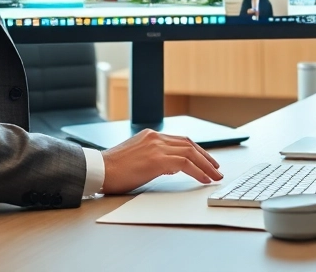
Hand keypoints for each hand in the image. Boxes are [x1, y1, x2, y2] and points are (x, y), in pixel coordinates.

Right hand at [100, 129, 223, 193]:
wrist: (99, 170)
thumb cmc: (113, 170)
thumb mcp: (136, 158)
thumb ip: (154, 158)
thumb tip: (171, 167)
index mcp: (150, 136)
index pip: (180, 140)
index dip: (196, 150)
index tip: (206, 160)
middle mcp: (155, 137)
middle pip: (189, 144)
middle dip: (206, 157)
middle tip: (217, 168)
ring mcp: (156, 146)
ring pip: (190, 152)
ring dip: (206, 165)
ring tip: (215, 175)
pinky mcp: (157, 159)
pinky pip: (185, 164)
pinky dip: (198, 171)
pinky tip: (204, 179)